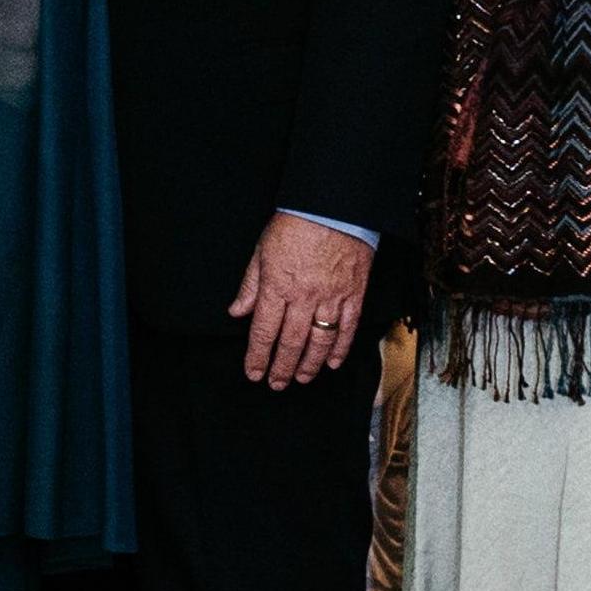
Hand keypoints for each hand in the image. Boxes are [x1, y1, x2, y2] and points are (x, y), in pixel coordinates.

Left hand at [227, 210, 376, 387]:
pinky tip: (333, 363)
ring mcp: (332, 297)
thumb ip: (250, 286)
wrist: (334, 207)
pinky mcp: (354, 294)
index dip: (258, 356)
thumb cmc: (295, 224)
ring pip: (320, 341)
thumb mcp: (262, 251)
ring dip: (310, 364)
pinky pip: (348, 328)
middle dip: (281, 367)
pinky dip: (341, 348)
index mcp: (277, 286)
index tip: (254, 373)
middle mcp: (304, 297)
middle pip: (291, 342)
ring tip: (301, 378)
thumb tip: (237, 312)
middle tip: (276, 384)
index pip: (264, 331)